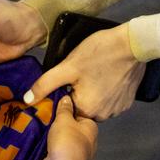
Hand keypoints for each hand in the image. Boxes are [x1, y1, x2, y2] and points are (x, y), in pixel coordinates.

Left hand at [27, 25, 143, 119]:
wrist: (132, 44)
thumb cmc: (97, 53)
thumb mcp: (67, 67)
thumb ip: (45, 84)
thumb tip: (26, 101)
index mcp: (86, 110)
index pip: (67, 108)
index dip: (63, 94)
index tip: (64, 80)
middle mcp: (104, 116)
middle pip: (82, 106)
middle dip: (78, 92)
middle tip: (78, 73)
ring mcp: (118, 109)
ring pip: (96, 103)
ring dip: (92, 92)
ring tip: (92, 72)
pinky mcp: (128, 101)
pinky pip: (110, 100)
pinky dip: (106, 91)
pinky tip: (105, 75)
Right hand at [30, 96, 96, 159]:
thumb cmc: (66, 141)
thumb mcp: (63, 119)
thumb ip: (65, 108)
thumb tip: (67, 98)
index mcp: (92, 129)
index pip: (82, 114)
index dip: (70, 109)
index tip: (58, 106)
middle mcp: (90, 142)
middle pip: (75, 127)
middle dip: (63, 123)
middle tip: (50, 116)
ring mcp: (81, 154)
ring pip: (68, 139)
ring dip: (58, 135)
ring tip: (46, 128)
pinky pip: (63, 149)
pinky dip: (55, 146)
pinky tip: (46, 142)